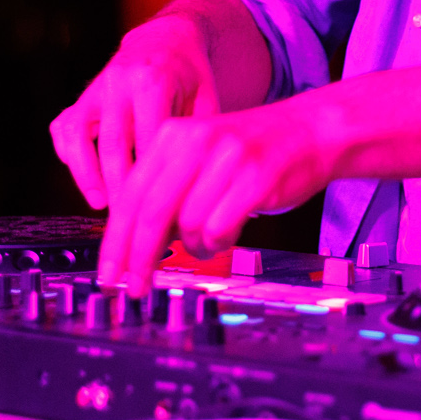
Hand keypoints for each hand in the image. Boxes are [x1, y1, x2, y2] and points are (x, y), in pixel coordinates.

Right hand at [49, 15, 215, 212]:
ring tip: (102, 204)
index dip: (153, 176)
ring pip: (79, 138)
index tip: (162, 205)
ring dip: (88, 175)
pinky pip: (64, 129)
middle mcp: (118, 82)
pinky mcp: (81, 97)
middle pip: (113, 145)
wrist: (165, 37)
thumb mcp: (206, 96)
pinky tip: (86, 180)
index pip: (148, 139)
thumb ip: (200, 136)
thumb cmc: (190, 73)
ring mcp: (95, 89)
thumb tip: (198, 185)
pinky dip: (70, 155)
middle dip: (120, 186)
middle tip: (131, 217)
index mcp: (153, 80)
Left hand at [102, 99, 334, 292]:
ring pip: (188, 226)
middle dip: (138, 259)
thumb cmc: (253, 152)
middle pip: (150, 213)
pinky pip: (220, 230)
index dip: (115, 242)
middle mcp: (196, 141)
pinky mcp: (255, 178)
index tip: (108, 274)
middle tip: (134, 288)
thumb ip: (167, 190)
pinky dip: (220, 242)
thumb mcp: (200, 157)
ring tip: (211, 238)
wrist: (312, 131)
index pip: (131, 195)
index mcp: (173, 135)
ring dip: (196, 246)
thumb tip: (132, 244)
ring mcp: (226, 158)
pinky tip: (229, 232)